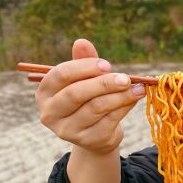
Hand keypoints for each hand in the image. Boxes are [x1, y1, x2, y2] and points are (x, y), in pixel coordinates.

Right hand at [35, 39, 144, 153]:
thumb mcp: (84, 79)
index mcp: (44, 92)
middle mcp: (50, 113)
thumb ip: (83, 61)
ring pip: (96, 107)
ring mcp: (67, 130)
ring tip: (137, 88)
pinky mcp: (88, 141)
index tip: (107, 64)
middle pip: (76, 94)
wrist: (97, 134)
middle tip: (126, 78)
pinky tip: (135, 98)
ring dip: (120, 95)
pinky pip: (109, 120)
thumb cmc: (88, 99)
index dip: (85, 67)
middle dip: (104, 83)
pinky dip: (124, 107)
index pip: (60, 75)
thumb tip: (81, 41)